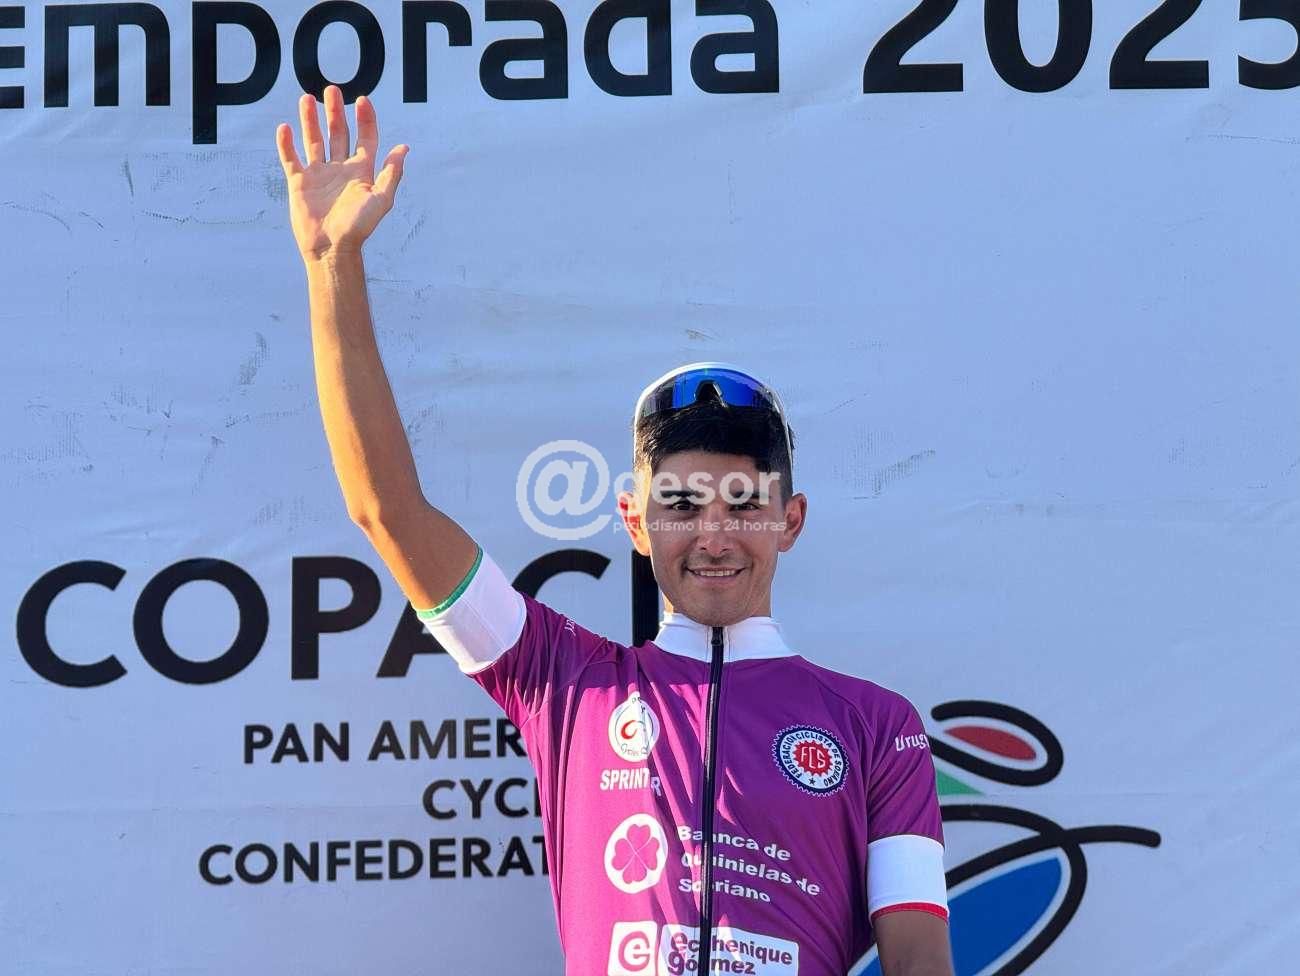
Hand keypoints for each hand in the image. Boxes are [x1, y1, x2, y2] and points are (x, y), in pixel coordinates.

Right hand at [276, 85, 408, 262]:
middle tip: (332, 90)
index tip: (362, 100)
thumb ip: (391, 173)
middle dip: (336, 112)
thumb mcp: (381, 199)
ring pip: (314, 140)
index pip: (365, 138)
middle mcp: (340, 169)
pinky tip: (285, 127)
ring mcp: (319, 175)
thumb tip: (404, 148)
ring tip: (307, 98)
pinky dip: (286, 144)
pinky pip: (291, 159)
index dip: (366, 119)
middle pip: (338, 133)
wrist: (332, 248)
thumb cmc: (359, 227)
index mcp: (361, 171)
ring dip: (310, 120)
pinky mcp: (299, 183)